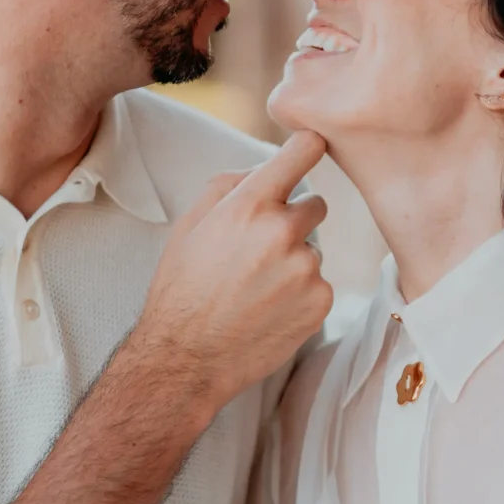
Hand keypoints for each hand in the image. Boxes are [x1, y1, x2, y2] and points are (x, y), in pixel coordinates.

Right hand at [133, 131, 332, 411]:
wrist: (187, 357)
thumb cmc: (182, 287)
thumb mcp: (190, 224)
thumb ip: (230, 185)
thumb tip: (267, 166)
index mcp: (250, 204)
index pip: (303, 151)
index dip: (309, 146)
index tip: (313, 146)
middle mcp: (283, 231)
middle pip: (316, 204)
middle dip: (294, 219)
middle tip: (261, 248)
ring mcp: (306, 268)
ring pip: (313, 249)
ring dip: (294, 261)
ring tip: (256, 288)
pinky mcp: (321, 301)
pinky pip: (319, 284)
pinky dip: (301, 294)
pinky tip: (269, 309)